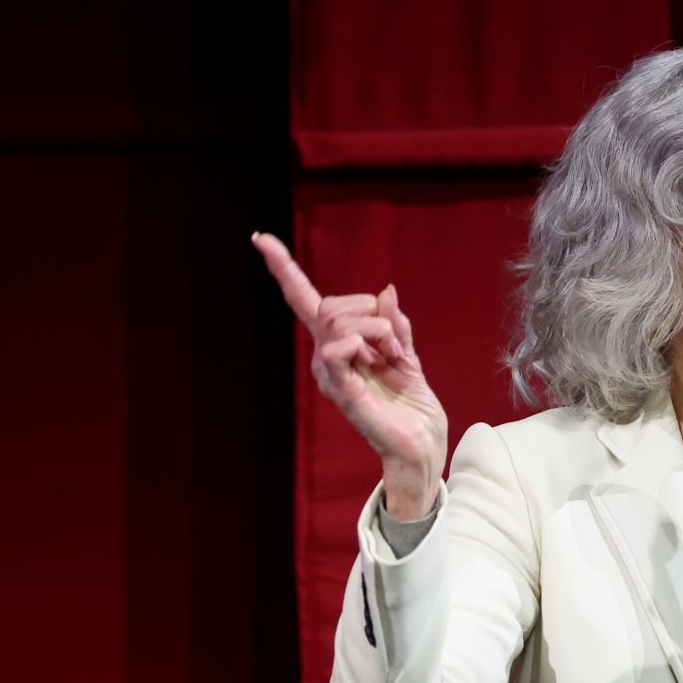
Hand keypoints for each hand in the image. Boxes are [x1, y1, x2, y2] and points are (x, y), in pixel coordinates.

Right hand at [250, 231, 448, 486]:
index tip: (261, 238)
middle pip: (329, 305)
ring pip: (336, 321)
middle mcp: (325, 358)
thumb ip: (394, 324)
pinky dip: (363, 342)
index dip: (283, 268)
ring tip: (393, 352)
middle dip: (369, 310)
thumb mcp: (407, 353)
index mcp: (337, 347)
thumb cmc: (413, 406)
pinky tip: (381, 358)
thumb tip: (386, 290)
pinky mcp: (340, 391)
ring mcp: (329, 375)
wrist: (422, 444)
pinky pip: (335, 350)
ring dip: (375, 327)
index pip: (303, 301)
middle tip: (393, 340)